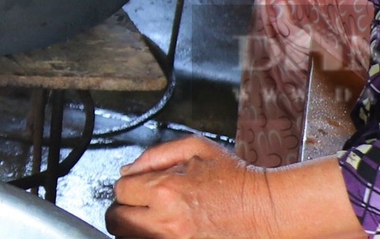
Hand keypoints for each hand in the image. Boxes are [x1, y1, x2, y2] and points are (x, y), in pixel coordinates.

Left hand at [108, 137, 273, 238]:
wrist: (263, 210)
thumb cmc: (236, 179)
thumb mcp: (197, 149)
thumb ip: (157, 154)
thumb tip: (129, 169)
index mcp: (167, 189)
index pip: (120, 189)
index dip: (128, 184)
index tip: (138, 185)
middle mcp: (166, 220)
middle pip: (116, 219)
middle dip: (123, 208)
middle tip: (137, 204)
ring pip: (128, 237)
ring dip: (134, 226)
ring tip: (151, 217)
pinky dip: (150, 236)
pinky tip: (163, 228)